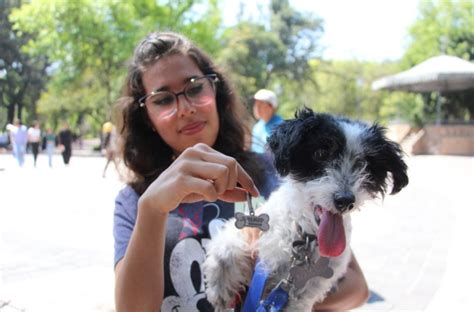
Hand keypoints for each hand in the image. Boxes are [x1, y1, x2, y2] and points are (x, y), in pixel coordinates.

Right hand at [139, 143, 259, 214]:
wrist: (157, 199)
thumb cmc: (184, 191)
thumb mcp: (208, 189)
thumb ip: (227, 190)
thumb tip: (246, 195)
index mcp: (202, 149)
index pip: (232, 162)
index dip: (246, 178)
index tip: (255, 193)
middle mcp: (195, 151)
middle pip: (231, 165)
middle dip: (231, 183)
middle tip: (221, 193)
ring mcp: (187, 163)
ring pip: (222, 173)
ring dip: (221, 189)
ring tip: (211, 194)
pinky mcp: (182, 177)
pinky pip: (209, 187)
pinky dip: (212, 196)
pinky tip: (204, 197)